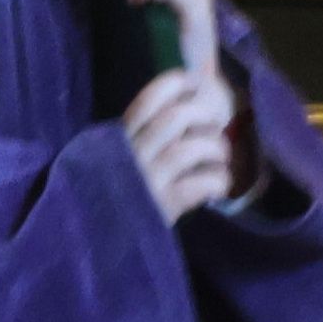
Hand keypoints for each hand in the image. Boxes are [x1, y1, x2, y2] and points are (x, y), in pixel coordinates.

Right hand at [120, 63, 237, 220]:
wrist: (101, 239)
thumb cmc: (119, 193)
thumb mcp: (120, 158)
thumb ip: (144, 135)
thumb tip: (189, 101)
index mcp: (120, 138)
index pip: (148, 99)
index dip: (177, 83)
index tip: (196, 81)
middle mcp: (132, 155)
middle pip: (175, 118)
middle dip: (204, 116)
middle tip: (215, 126)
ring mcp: (148, 181)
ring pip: (190, 149)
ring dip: (216, 149)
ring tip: (220, 159)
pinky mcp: (163, 208)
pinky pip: (200, 185)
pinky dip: (218, 180)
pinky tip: (218, 185)